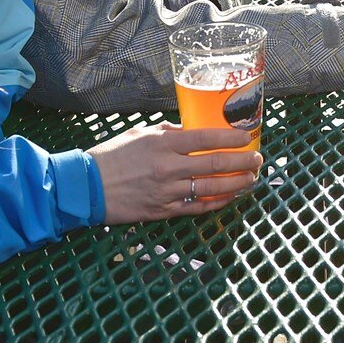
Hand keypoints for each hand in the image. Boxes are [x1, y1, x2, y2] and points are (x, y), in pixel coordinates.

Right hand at [90, 123, 262, 223]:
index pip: (206, 138)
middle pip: (215, 164)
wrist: (86, 187)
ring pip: (211, 187)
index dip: (231, 138)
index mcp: (163, 143)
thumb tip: (193, 132)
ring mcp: (167, 191)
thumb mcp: (140, 133)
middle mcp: (168, 167)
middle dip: (241, 162)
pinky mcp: (162, 211)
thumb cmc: (112, 156)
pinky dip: (217, 202)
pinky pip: (197, 207)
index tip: (247, 138)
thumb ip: (168, 133)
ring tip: (251, 179)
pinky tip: (230, 197)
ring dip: (236, 183)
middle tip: (258, 160)